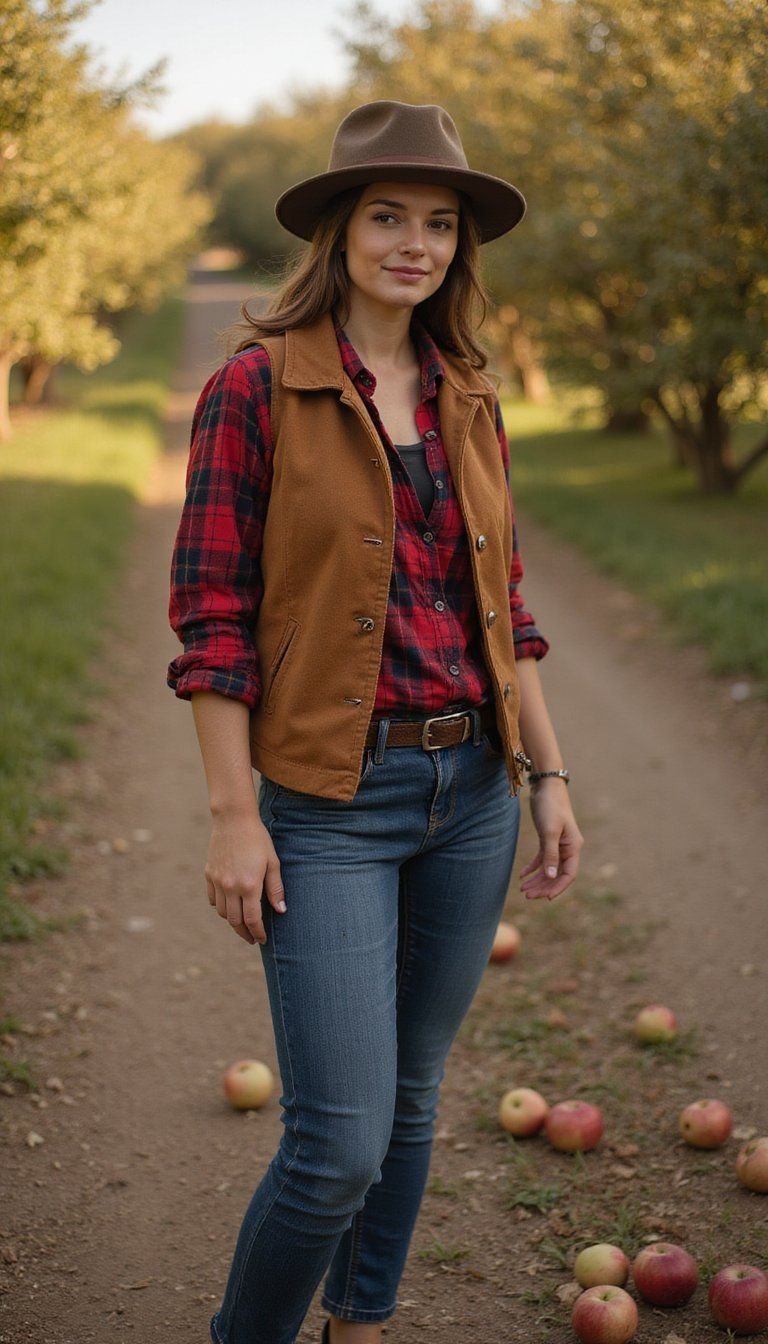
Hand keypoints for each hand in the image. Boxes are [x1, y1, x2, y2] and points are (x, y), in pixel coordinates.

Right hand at [205, 809, 285, 944]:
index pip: (252, 920)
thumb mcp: (273, 862)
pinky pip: (212, 899)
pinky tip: (228, 906)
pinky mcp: (209, 874)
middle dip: (244, 932)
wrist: (233, 819)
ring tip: (242, 922)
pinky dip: (219, 906)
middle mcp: (230, 887)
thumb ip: (275, 888)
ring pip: (222, 912)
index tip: (261, 939)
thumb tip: (281, 910)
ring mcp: (217, 881)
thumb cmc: (258, 839)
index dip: (258, 933)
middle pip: (235, 921)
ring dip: (232, 920)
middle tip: (252, 937)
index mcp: (249, 885)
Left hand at [519, 779, 582, 901]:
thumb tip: (552, 876)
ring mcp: (558, 843)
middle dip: (543, 886)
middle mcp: (567, 848)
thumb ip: (551, 854)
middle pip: (557, 874)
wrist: (545, 785)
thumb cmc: (550, 806)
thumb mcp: (550, 831)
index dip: (558, 887)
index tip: (545, 898)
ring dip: (537, 879)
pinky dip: (532, 867)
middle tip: (527, 896)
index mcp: (573, 847)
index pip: (569, 874)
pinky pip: (541, 858)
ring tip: (523, 889)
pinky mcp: (547, 838)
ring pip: (548, 867)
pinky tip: (522, 875)